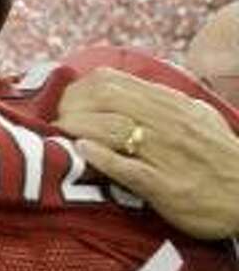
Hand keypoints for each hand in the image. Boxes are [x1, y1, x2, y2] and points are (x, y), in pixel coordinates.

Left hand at [55, 67, 238, 238]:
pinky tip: (82, 151)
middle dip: (71, 106)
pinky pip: (129, 168)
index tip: (60, 100)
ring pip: (114, 129)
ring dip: (78, 127)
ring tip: (55, 132)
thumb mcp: (199, 118)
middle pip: (107, 100)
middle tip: (49, 119)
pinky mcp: (166, 187)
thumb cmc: (220, 158)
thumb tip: (134, 89)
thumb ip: (167, 103)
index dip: (79, 88)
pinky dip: (103, 158)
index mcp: (171, 106)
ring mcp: (166, 155)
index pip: (115, 83)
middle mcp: (167, 125)